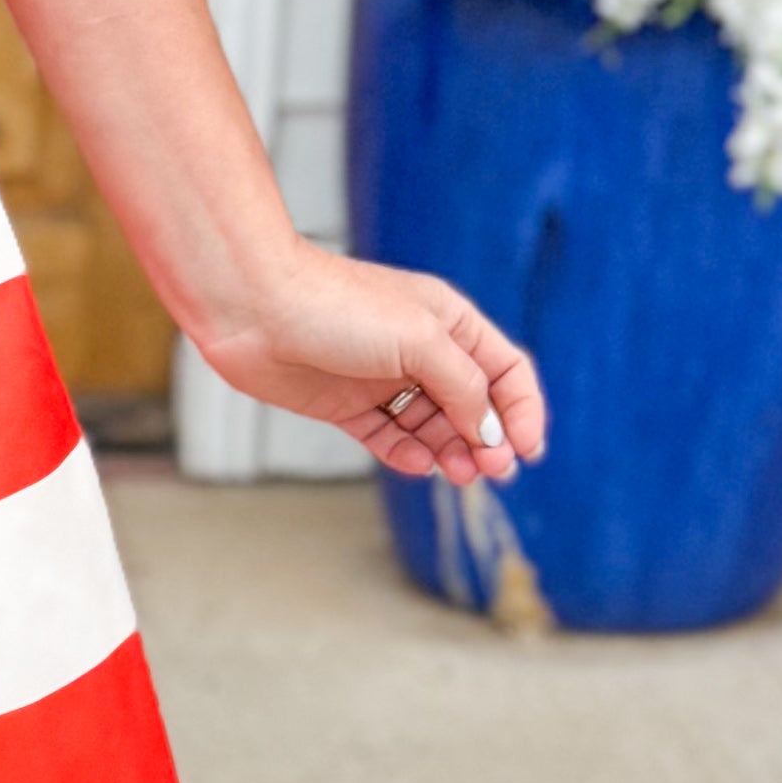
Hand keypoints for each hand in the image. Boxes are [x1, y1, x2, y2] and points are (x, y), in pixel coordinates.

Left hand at [189, 246, 542, 485]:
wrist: (253, 307)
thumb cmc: (336, 307)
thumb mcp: (420, 340)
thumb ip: (463, 387)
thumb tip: (489, 432)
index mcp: (448, 322)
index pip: (504, 370)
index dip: (523, 411)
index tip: (529, 451)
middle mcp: (419, 350)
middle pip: (471, 404)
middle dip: (488, 440)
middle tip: (494, 473)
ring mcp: (381, 379)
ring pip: (431, 426)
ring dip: (451, 452)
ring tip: (460, 475)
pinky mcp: (344, 404)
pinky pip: (387, 437)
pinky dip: (406, 455)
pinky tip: (419, 465)